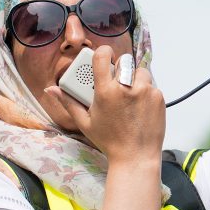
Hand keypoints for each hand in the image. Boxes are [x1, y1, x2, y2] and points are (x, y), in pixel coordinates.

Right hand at [49, 45, 165, 165]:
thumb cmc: (109, 141)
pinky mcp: (158, 97)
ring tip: (130, 96)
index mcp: (105, 91)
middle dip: (120, 69)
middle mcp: (126, 88)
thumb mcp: (85, 122)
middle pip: (124, 61)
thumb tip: (51, 90)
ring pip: (139, 71)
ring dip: (135, 79)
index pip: (103, 56)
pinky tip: (140, 106)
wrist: (136, 157)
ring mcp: (145, 91)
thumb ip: (69, 102)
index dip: (103, 52)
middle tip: (117, 83)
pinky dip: (146, 91)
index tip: (104, 56)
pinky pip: (151, 85)